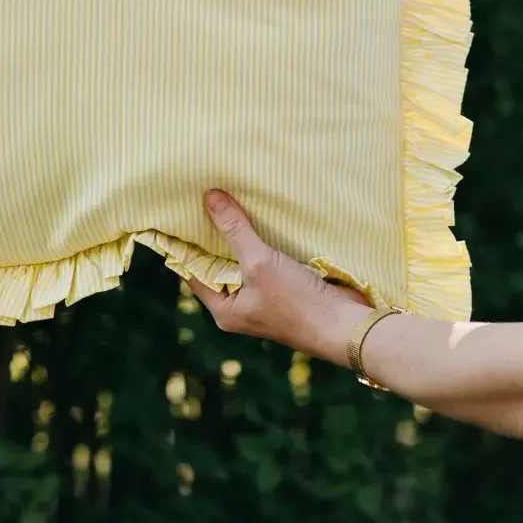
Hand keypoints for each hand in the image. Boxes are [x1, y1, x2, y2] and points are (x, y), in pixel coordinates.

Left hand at [189, 189, 369, 365]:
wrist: (346, 325)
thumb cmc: (296, 301)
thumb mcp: (258, 262)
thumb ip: (234, 229)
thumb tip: (209, 197)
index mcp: (225, 309)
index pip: (193, 271)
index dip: (184, 244)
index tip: (176, 214)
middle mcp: (241, 305)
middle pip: (218, 263)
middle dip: (213, 234)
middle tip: (202, 198)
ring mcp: (264, 296)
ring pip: (244, 259)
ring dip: (240, 234)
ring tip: (227, 199)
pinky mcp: (286, 286)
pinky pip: (266, 258)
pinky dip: (262, 239)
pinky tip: (259, 214)